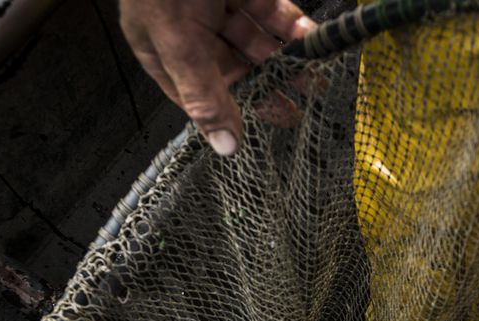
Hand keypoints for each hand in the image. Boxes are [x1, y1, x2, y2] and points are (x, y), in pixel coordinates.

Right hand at [119, 0, 314, 154]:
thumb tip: (226, 148)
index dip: (227, 112)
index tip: (262, 132)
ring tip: (317, 81)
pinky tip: (316, 43)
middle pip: (230, 67)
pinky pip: (273, 11)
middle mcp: (188, 25)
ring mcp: (216, 1)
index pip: (195, 92)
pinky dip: (294, 27)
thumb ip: (204, 91)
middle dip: (264, 86)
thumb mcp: (179, 37)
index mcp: (160, 45)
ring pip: (256, 39)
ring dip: (285, 60)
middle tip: (299, 111)